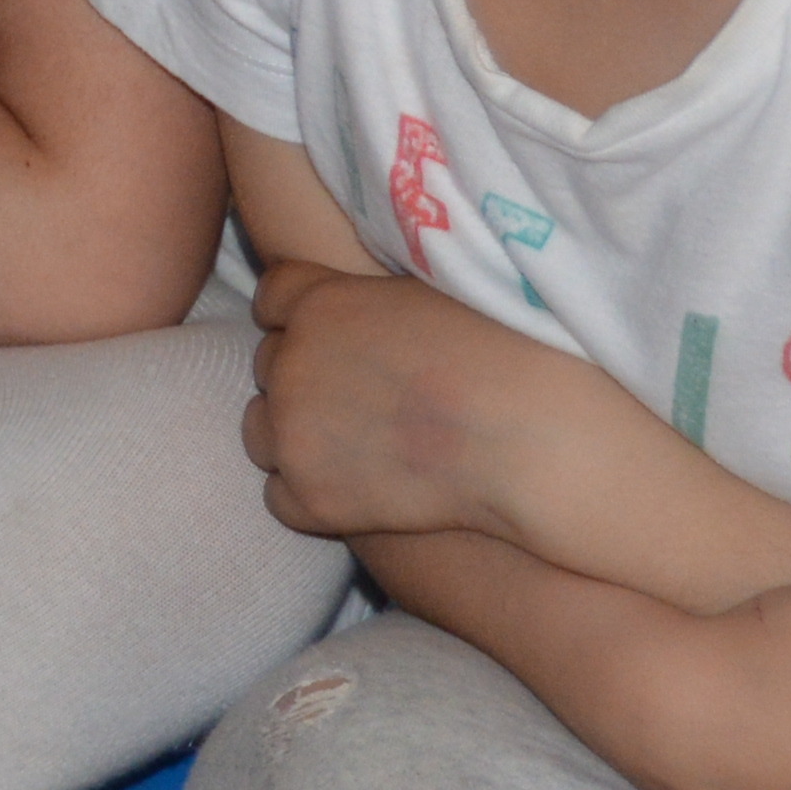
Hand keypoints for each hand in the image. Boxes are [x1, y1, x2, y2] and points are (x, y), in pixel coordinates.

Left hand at [244, 255, 589, 543]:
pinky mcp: (309, 495)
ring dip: (295, 436)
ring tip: (354, 448)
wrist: (529, 439)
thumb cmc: (503, 357)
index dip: (301, 317)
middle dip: (306, 379)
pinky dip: (309, 496)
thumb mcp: (426, 293)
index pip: (272, 297)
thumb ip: (367, 296)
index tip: (338, 339)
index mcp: (319, 301)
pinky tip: (356, 492)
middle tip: (363, 401)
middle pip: (268, 364)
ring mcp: (293, 431)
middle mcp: (290, 361)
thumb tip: (354, 298)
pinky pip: (278, 496)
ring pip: (260, 430)